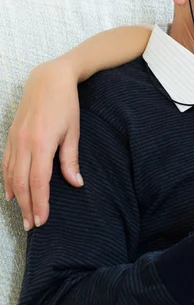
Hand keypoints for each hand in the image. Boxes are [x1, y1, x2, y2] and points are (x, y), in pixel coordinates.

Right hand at [2, 59, 82, 229]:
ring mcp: (14, 139)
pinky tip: (10, 193)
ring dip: (16, 197)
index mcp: (42, 144)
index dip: (40, 203)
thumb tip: (76, 183)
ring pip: (10, 175)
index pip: (38, 182)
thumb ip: (70, 159)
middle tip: (32, 225)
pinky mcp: (10, 135)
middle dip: (27, 206)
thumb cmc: (66, 104)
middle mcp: (24, 144)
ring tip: (22, 215)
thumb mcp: (73, 131)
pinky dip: (6, 180)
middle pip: (21, 183)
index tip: (42, 220)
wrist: (48, 79)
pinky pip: (5, 163)